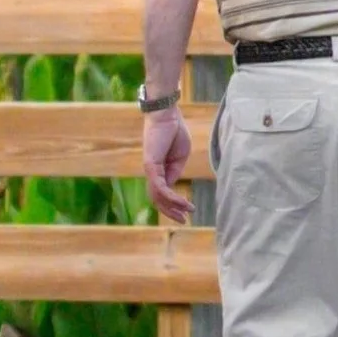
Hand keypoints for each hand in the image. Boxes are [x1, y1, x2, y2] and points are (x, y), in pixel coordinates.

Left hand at [143, 109, 192, 223]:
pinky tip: (182, 203)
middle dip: (170, 212)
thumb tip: (172, 187)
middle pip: (157, 199)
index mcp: (159, 170)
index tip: (187, 212)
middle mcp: (152, 172)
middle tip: (183, 221)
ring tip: (186, 214)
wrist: (167, 114)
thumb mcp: (179, 156)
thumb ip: (176, 171)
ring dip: (172, 208)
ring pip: (158, 197)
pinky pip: (160, 187)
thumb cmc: (174, 131)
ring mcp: (150, 170)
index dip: (174, 205)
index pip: (162, 193)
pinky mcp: (151, 166)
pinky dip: (171, 197)